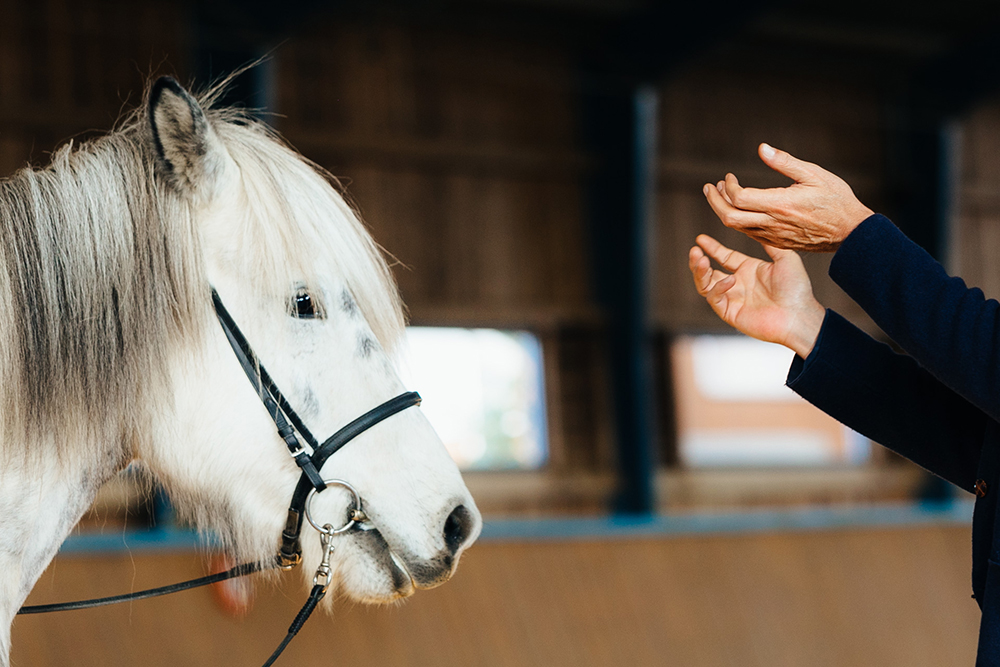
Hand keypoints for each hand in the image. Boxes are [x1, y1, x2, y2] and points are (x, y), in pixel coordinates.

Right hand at [688, 234, 825, 357]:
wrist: (799, 315)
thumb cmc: (797, 289)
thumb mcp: (786, 258)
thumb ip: (770, 243)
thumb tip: (758, 227)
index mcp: (749, 270)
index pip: (724, 257)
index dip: (712, 248)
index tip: (700, 238)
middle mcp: (738, 284)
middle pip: (708, 273)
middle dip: (698, 261)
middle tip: (694, 251)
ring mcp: (733, 299)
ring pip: (705, 286)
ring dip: (700, 273)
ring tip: (700, 260)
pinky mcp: (731, 313)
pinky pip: (715, 299)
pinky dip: (718, 288)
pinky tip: (729, 280)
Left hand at [703, 144, 873, 251]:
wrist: (850, 233)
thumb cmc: (836, 200)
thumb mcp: (814, 174)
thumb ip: (785, 162)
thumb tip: (762, 149)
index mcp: (780, 204)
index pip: (739, 198)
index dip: (728, 186)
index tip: (729, 176)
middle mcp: (772, 223)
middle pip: (730, 217)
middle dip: (715, 201)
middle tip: (710, 187)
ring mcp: (773, 236)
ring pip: (737, 228)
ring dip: (724, 210)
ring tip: (719, 194)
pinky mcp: (777, 243)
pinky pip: (749, 234)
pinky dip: (737, 221)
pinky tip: (738, 210)